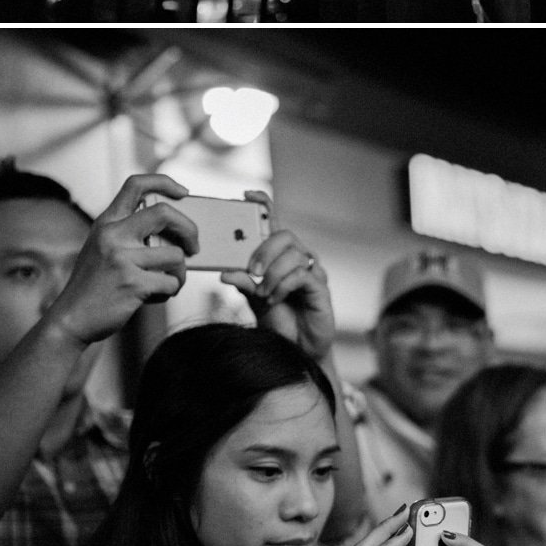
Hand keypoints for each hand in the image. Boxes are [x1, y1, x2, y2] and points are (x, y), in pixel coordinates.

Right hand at [44, 173, 196, 348]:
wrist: (71, 320)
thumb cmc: (93, 286)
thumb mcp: (101, 249)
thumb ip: (127, 235)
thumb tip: (174, 232)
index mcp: (106, 223)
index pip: (136, 184)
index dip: (164, 182)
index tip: (183, 193)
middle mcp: (112, 235)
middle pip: (165, 214)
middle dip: (189, 229)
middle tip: (194, 246)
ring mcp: (122, 258)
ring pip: (175, 255)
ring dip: (180, 272)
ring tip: (168, 282)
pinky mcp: (132, 283)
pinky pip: (171, 282)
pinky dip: (170, 291)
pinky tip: (155, 296)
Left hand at [224, 195, 334, 364]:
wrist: (296, 350)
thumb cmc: (278, 321)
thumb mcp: (253, 300)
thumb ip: (243, 283)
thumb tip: (225, 271)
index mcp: (280, 256)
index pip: (274, 223)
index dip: (263, 205)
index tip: (246, 195)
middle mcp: (298, 259)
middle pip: (285, 235)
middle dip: (265, 249)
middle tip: (252, 269)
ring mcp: (311, 272)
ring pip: (293, 254)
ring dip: (273, 273)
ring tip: (263, 293)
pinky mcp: (320, 287)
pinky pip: (301, 275)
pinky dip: (283, 285)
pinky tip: (275, 297)